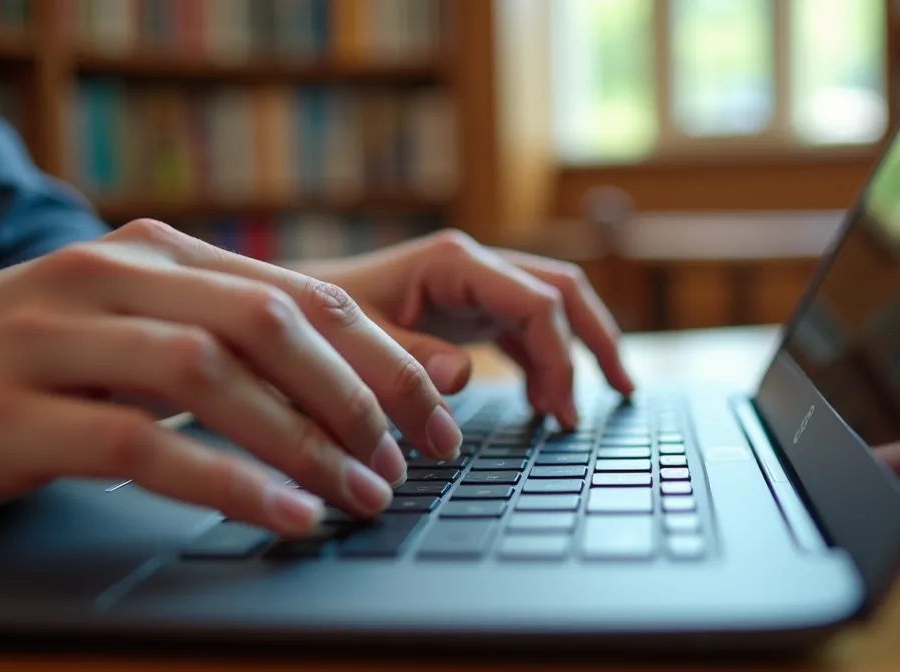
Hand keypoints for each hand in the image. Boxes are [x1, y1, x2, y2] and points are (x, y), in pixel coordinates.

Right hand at [0, 220, 460, 535]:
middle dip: (362, 395)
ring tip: (363, 493)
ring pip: (212, 375)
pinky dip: (225, 481)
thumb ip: (227, 336)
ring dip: (305, 441)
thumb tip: (358, 380)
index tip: (437, 413)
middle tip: (414, 458)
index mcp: (154, 252)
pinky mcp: (10, 413)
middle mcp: (111, 277)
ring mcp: (54, 339)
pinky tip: (282, 514)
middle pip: (271, 323)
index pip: (300, 294)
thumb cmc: (24, 360)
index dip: (384, 356)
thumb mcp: (131, 326)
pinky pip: (140, 445)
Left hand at [290, 230, 635, 427]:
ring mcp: (471, 286)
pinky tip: (544, 404)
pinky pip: (523, 330)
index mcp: (453, 263)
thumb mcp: (354, 346)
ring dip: (575, 354)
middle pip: (561, 292)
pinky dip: (543, 363)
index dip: (562, 356)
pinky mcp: (463, 310)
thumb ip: (408, 362)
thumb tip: (464, 378)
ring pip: (550, 309)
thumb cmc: (310, 326)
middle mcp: (471, 266)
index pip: (537, 303)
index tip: (560, 410)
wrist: (278, 317)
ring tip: (579, 412)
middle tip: (621, 392)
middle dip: (595, 340)